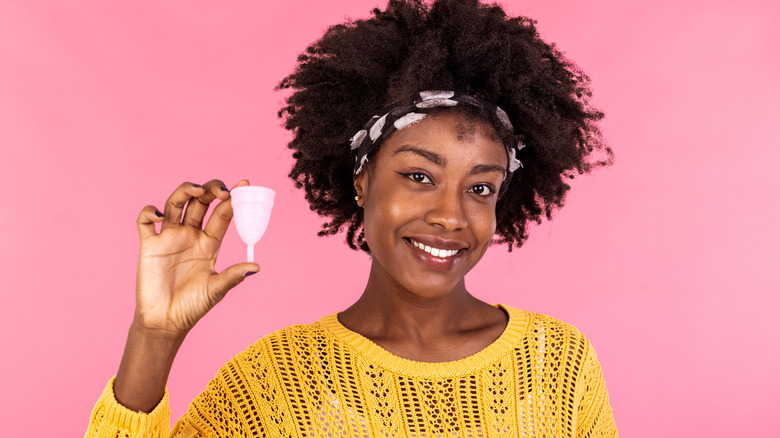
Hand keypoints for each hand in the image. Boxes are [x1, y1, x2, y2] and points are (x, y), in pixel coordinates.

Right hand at [134, 179, 258, 335]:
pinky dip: (149, 212)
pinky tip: (159, 216)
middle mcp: (190, 235)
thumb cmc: (192, 307)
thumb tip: (255, 266)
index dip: (233, 199)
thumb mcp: (216, 289)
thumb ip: (233, 276)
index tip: (244, 186)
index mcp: (209, 243)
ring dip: (185, 192)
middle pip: (200, 202)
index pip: (222, 214)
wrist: (166, 322)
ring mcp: (170, 238)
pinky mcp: (149, 245)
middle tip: (221, 191)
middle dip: (210, 190)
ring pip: (175, 204)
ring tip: (196, 190)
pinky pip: (146, 221)